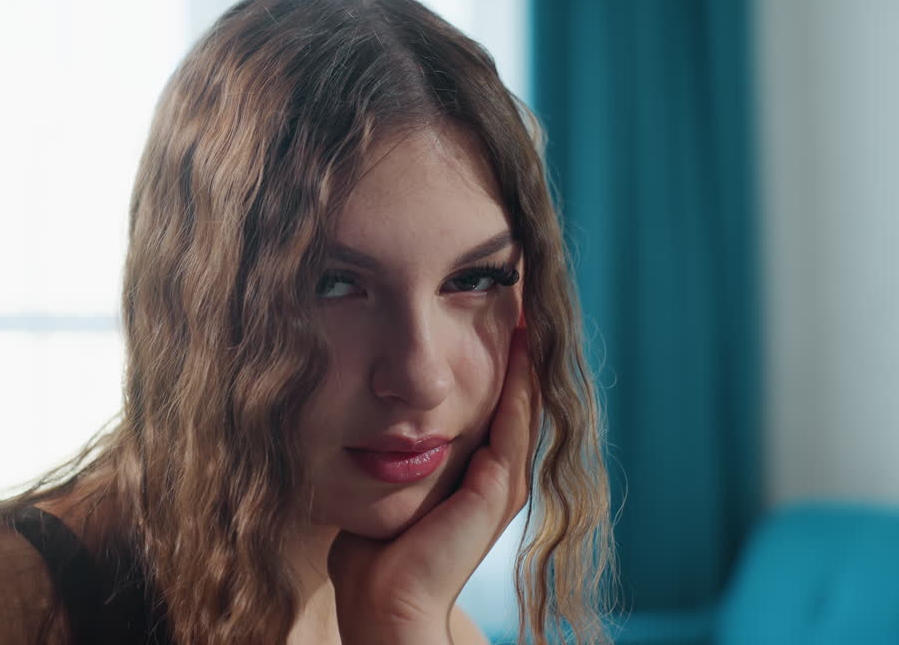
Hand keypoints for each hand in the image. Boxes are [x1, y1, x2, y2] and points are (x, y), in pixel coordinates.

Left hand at [328, 327, 539, 644]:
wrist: (383, 601)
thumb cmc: (373, 553)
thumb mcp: (388, 485)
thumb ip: (392, 456)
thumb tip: (370, 422)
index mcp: (475, 476)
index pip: (494, 407)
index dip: (498, 363)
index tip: (493, 314)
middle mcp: (497, 477)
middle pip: (518, 400)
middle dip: (520, 352)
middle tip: (522, 297)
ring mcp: (502, 483)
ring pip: (524, 406)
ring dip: (526, 359)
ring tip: (528, 310)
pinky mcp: (495, 490)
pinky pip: (512, 424)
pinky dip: (519, 384)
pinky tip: (518, 347)